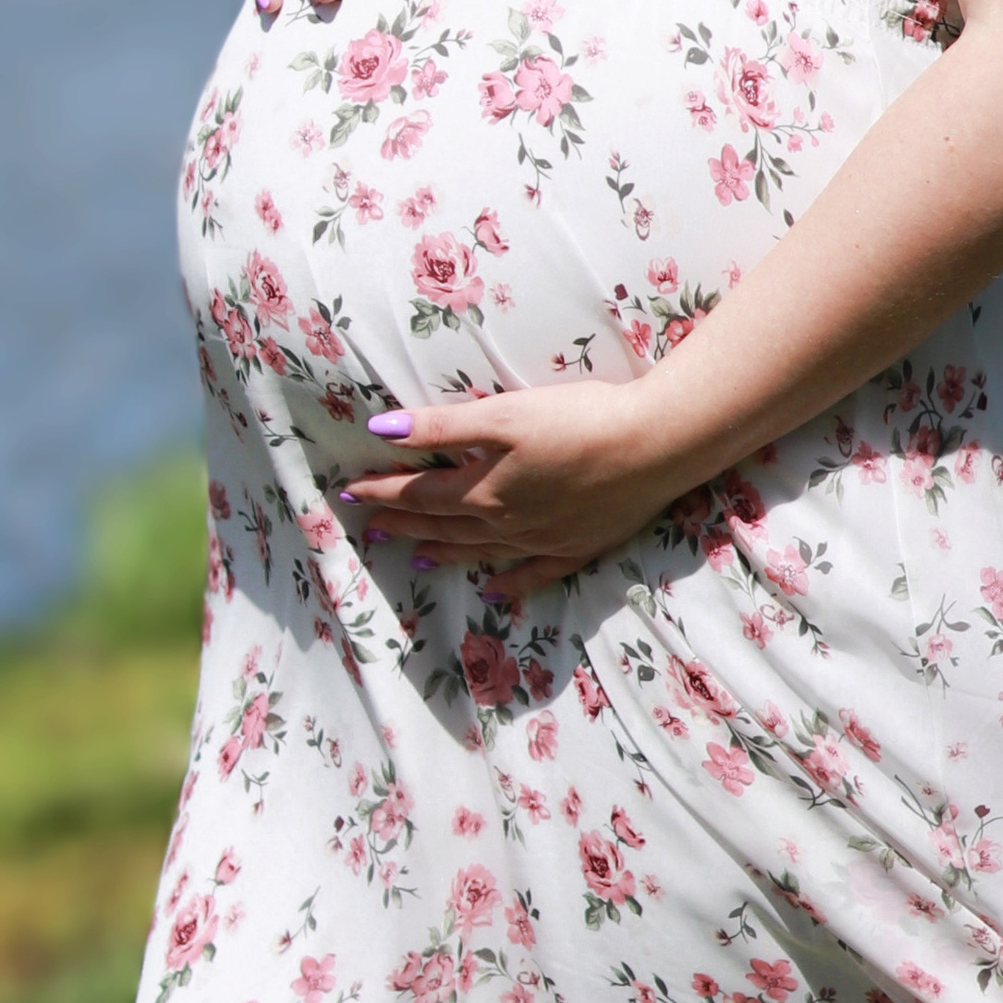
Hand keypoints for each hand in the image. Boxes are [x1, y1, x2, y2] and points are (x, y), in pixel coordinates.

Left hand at [340, 380, 695, 602]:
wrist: (653, 446)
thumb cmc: (578, 419)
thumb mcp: (504, 414)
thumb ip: (442, 427)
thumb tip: (382, 431)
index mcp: (485, 490)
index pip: (420, 493)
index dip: (383, 489)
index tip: (349, 491)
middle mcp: (507, 523)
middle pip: (444, 525)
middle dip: (403, 522)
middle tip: (370, 525)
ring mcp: (543, 541)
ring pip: (481, 551)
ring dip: (445, 551)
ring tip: (418, 555)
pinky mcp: (578, 547)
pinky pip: (532, 574)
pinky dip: (509, 582)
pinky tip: (496, 589)